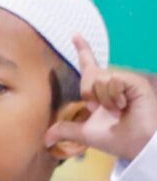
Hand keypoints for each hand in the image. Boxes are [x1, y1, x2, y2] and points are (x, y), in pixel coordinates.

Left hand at [48, 37, 156, 163]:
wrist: (136, 146)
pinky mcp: (135, 82)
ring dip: (103, 99)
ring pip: (99, 78)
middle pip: (89, 74)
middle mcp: (113, 82)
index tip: (74, 34)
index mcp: (101, 91)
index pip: (90, 66)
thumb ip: (65, 130)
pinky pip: (112, 80)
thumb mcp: (84, 133)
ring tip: (117, 111)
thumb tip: (45, 140)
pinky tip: (124, 106)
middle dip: (88, 94)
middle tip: (99, 110)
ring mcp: (125, 81)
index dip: (83, 50)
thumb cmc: (116, 139)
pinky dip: (113, 97)